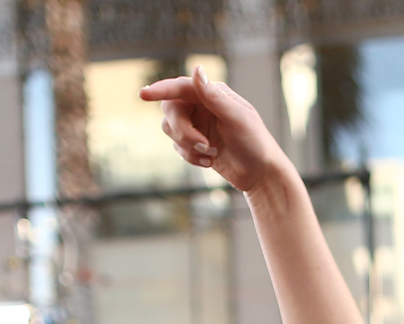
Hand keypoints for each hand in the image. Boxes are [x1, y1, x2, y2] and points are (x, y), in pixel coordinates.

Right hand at [142, 69, 294, 194]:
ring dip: (187, 145)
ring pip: (171, 129)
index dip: (160, 89)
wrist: (260, 173)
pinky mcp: (194, 143)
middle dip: (182, 130)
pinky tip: (210, 161)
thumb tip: (196, 70)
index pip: (180, 87)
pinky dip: (190, 156)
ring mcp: (196, 124)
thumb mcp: (237, 118)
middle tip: (203, 144)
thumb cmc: (255, 142)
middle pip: (171, 110)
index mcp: (212, 93)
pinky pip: (177, 147)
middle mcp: (201, 106)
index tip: (143, 94)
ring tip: (210, 153)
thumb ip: (213, 96)